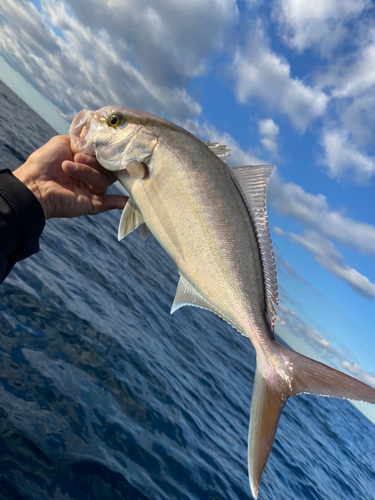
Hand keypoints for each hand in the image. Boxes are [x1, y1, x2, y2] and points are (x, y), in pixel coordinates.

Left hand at [13, 135, 127, 218]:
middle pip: (108, 167)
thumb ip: (84, 139)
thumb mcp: (64, 142)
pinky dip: (120, 201)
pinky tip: (129, 200)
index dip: (106, 150)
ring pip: (103, 180)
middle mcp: (91, 175)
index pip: (105, 155)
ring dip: (87, 172)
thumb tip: (101, 137)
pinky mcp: (92, 204)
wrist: (33, 183)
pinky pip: (110, 203)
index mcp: (86, 161)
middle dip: (94, 161)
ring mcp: (92, 190)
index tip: (106, 144)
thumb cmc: (45, 161)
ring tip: (68, 168)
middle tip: (78, 157)